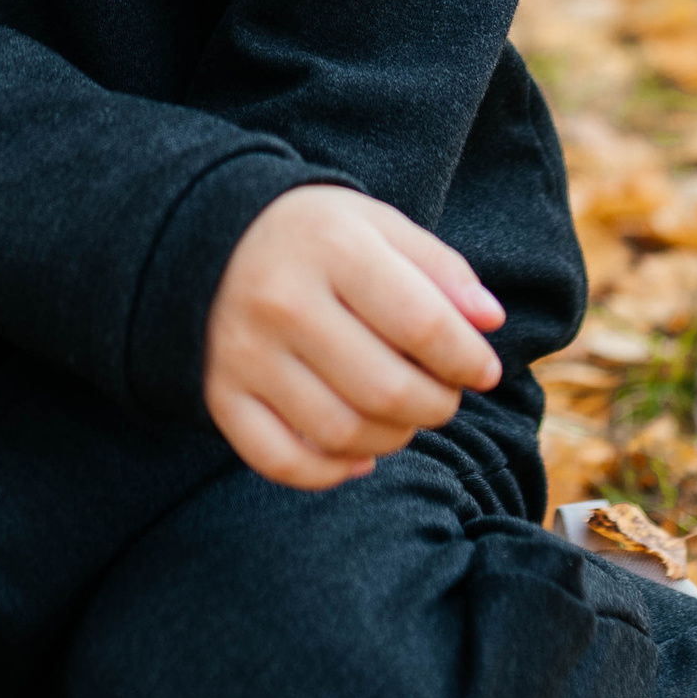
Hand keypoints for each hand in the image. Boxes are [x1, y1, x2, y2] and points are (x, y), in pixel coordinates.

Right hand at [204, 184, 503, 490]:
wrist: (207, 231)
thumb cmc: (315, 235)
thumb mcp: (378, 225)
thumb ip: (440, 267)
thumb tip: (489, 322)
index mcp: (332, 247)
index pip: (423, 325)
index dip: (468, 359)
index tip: (483, 369)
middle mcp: (282, 301)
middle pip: (386, 390)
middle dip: (436, 405)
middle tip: (443, 395)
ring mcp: (245, 353)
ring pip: (342, 434)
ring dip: (392, 439)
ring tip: (402, 415)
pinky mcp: (219, 395)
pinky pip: (283, 462)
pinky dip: (331, 473)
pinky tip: (357, 454)